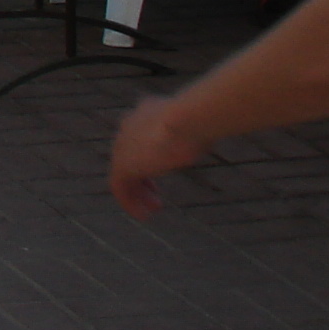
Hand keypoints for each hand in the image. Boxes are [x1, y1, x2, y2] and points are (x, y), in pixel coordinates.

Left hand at [109, 96, 207, 217]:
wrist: (186, 119)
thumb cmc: (200, 121)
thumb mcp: (198, 124)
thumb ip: (194, 129)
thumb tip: (210, 131)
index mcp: (145, 114)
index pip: (140, 138)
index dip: (151, 157)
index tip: (164, 171)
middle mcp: (129, 127)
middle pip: (128, 156)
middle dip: (142, 178)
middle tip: (156, 198)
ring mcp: (123, 145)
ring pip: (122, 173)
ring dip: (135, 194)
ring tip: (153, 210)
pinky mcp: (123, 164)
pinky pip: (118, 187)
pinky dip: (128, 202)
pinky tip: (143, 216)